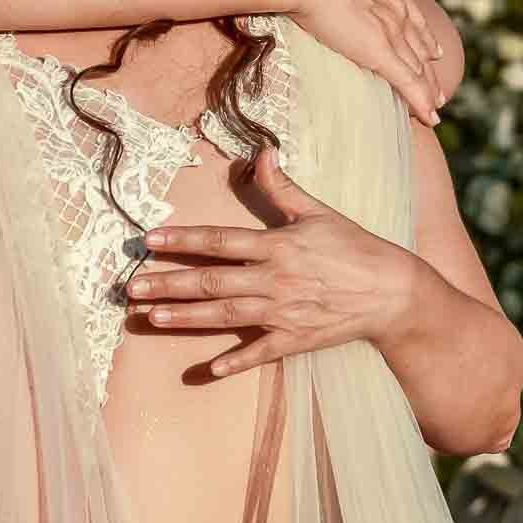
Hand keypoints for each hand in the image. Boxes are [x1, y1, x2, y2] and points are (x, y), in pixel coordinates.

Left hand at [130, 148, 415, 374]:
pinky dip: (234, 362)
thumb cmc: (355, 247)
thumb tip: (263, 152)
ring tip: (151, 318)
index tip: (149, 240)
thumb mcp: (319, 211)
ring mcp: (282, 312)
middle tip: (131, 288)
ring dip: (185, 318)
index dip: (182, 239)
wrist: (391, 291)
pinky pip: (258, 353)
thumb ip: (283, 187)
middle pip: (210, 281)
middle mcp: (273, 279)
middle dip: (168, 284)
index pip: (219, 240)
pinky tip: (206, 370)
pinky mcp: (294, 339)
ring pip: (223, 315)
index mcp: (277, 245)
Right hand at [291, 0, 446, 127]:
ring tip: (436, 108)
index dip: (423, 37)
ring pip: (417, 67)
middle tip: (439, 89)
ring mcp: (391, 31)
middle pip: (420, 46)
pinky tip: (431, 117)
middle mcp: (396, 9)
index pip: (412, 17)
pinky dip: (421, 102)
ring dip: (429, 91)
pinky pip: (407, 82)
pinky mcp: (380, 51)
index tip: (434, 52)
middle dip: (430, 69)